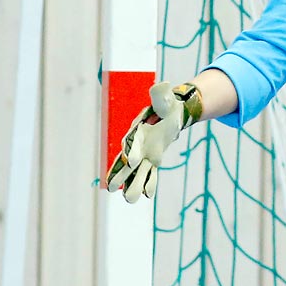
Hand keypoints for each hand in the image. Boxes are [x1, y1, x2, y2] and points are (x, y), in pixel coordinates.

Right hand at [104, 81, 202, 202]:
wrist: (173, 113)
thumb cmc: (167, 106)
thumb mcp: (164, 100)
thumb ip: (160, 96)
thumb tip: (162, 86)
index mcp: (138, 129)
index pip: (131, 142)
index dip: (130, 152)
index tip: (131, 162)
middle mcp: (138, 144)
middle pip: (127, 162)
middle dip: (121, 174)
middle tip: (113, 188)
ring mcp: (144, 154)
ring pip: (137, 172)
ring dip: (132, 185)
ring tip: (129, 200)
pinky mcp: (153, 160)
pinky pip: (150, 174)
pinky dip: (149, 183)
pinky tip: (147, 196)